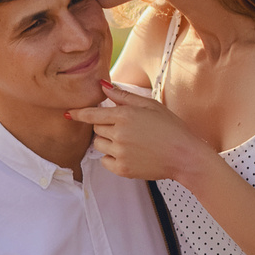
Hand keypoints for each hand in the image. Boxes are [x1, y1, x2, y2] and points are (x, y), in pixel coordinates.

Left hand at [70, 84, 211, 182]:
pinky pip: (105, 161)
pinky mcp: (122, 169)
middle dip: (104, 127)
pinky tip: (129, 153)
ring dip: (106, 142)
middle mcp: (119, 134)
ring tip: (128, 141)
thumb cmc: (171, 128)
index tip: (69, 114)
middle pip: (96, 129)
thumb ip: (124, 96)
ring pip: (98, 145)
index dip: (79, 114)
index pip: (92, 114)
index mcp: (125, 115)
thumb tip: (102, 86)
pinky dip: (111, 157)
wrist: (184, 156)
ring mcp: (120, 153)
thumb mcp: (150, 105)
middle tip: (124, 128)